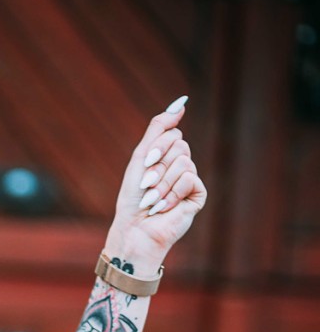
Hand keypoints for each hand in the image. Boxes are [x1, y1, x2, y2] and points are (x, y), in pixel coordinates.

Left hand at [105, 95, 207, 275]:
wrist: (135, 229)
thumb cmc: (134, 197)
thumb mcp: (141, 156)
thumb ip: (159, 127)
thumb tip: (182, 102)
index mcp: (167, 155)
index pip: (172, 133)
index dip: (156, 149)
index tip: (145, 166)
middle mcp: (181, 165)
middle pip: (180, 145)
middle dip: (159, 165)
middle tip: (147, 186)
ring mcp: (190, 180)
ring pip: (184, 161)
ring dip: (162, 182)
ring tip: (153, 200)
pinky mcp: (198, 196)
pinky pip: (190, 178)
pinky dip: (172, 193)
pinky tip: (164, 208)